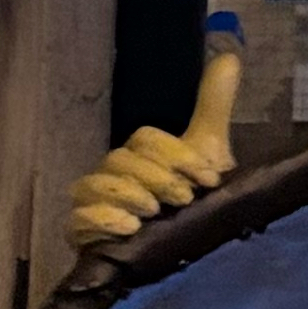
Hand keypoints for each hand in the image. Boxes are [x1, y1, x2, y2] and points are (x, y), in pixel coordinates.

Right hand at [64, 23, 241, 247]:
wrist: (186, 250)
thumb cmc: (194, 198)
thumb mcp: (209, 151)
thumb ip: (213, 107)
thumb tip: (229, 58)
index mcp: (139, 153)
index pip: (145, 139)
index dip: (178, 156)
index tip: (208, 180)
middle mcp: (112, 173)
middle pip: (121, 161)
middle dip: (158, 178)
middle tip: (185, 199)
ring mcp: (94, 202)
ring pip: (94, 185)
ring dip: (127, 194)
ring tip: (155, 212)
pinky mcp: (83, 233)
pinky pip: (77, 220)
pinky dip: (103, 220)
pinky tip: (130, 229)